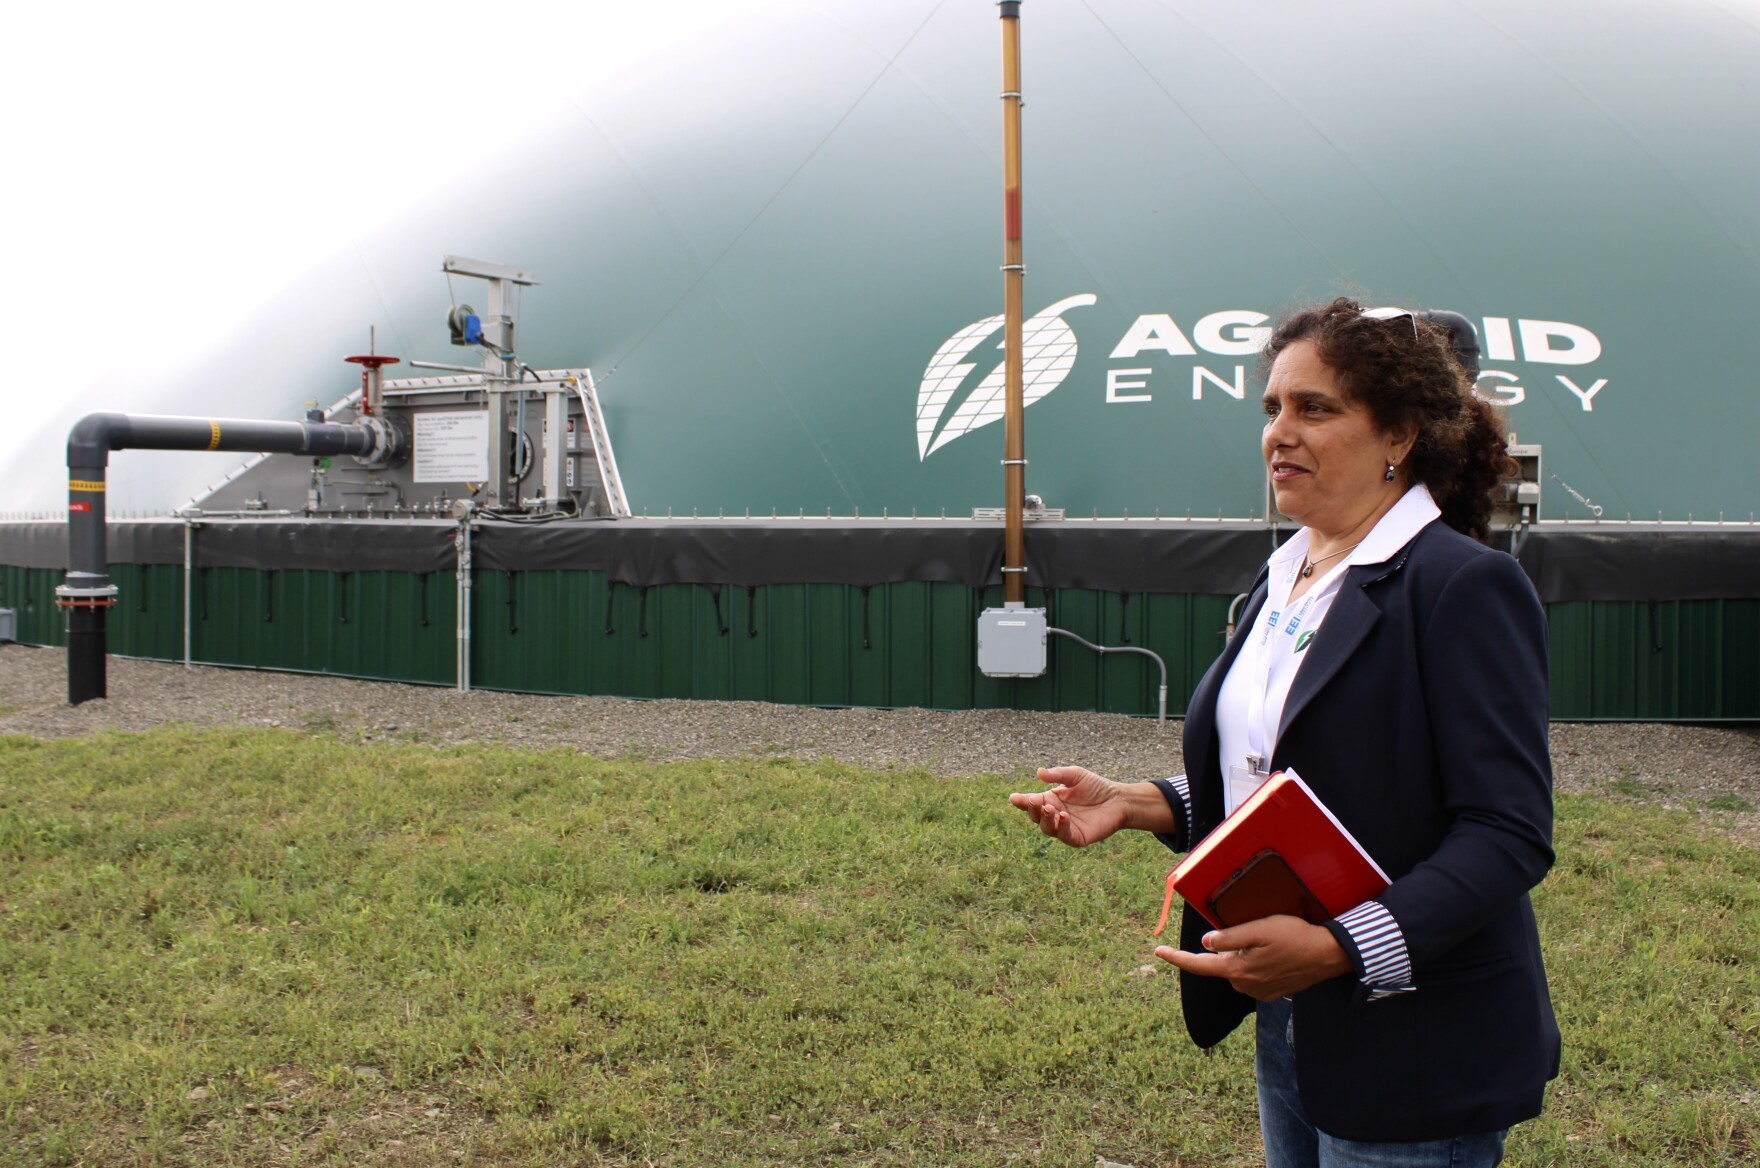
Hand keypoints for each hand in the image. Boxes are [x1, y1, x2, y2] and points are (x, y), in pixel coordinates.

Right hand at [1008, 766, 1130, 847]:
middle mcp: (1054, 815)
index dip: (1021, 801)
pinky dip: (1060, 827)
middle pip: (1035, 816)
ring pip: (1046, 828)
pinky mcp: (1076, 837)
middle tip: (1034, 800)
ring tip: (1050, 808)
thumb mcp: (1075, 775)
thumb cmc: (1096, 786)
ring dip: (1045, 819)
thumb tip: (1039, 773)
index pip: (1031, 802)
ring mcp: (1064, 827)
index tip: (1014, 797)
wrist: (1118, 799)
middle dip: (1032, 809)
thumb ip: (1057, 774)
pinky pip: (1063, 835)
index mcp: (1050, 800)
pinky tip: (1063, 817)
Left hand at [1154, 915, 1352, 1000]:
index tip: (1158, 951)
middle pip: (1222, 964)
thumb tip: (1205, 943)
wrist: (1328, 955)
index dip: (1176, 958)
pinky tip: (1274, 953)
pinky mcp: (1272, 993)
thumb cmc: (1294, 936)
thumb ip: (1229, 937)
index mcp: (1237, 970)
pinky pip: (1254, 976)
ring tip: (1269, 941)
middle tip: (1254, 931)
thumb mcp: (1258, 929)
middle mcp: (1244, 986)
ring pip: (1238, 969)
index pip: (1198, 965)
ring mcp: (1259, 992)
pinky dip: (1257, 964)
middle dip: (1228, 948)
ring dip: (1244, 955)